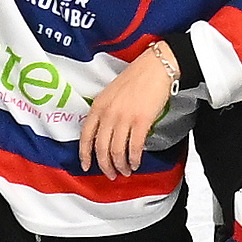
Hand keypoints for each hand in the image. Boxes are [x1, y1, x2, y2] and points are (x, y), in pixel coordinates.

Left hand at [75, 44, 184, 178]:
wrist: (156, 67)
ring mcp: (124, 117)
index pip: (86, 135)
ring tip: (126, 171)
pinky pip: (134, 147)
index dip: (85, 154)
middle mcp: (108, 113)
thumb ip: (105, 112)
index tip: (86, 166)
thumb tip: (106, 134)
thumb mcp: (111, 93)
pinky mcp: (141, 121)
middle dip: (105, 165)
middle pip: (101, 148)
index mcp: (98, 106)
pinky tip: (136, 163)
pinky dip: (134, 159)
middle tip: (111, 174)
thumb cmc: (137, 78)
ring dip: (121, 165)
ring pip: (117, 151)